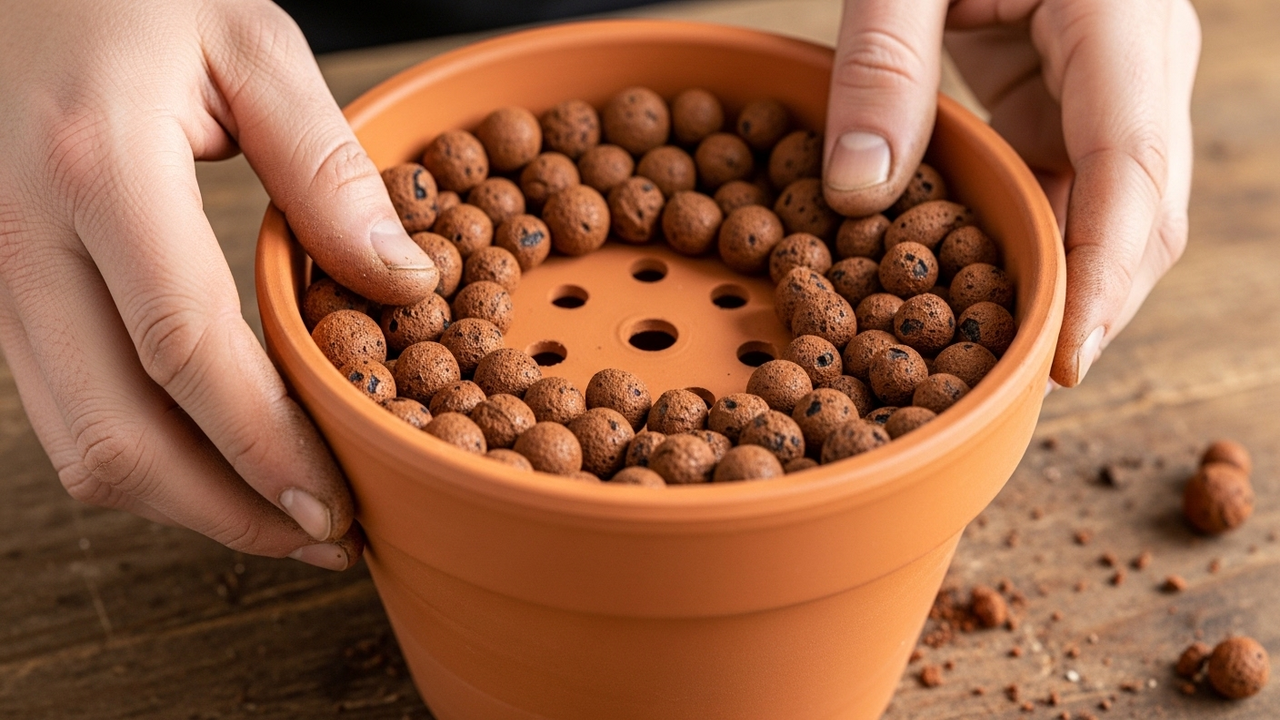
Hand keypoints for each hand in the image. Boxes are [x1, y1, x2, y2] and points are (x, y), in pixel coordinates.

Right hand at [0, 0, 438, 567]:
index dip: (265, 447)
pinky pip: (63, 410)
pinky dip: (147, 458)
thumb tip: (404, 285)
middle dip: (228, 513)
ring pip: (77, 444)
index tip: (336, 505)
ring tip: (288, 517)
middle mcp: (19, 238)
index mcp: (94, 167)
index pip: (183, 349)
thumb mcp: (250, 45)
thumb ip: (327, 167)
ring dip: (188, 504)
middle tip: (326, 536)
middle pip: (115, 435)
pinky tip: (222, 460)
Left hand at [821, 0, 1199, 386]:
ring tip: (984, 359)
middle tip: (1008, 384)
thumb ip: (881, 64)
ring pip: (1110, 212)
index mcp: (1122, 17)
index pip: (1132, 166)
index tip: (1063, 358)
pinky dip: (1026, 244)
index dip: (1103, 274)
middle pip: (1141, 210)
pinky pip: (1067, 189)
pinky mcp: (1072, 98)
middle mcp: (1141, 61)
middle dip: (1088, 303)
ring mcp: (1115, 84)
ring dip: (1056, 286)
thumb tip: (858, 196)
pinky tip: (971, 289)